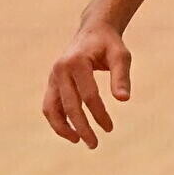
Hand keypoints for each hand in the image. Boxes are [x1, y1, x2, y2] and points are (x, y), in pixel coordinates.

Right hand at [43, 24, 131, 147]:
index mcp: (77, 62)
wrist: (93, 30)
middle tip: (94, 145)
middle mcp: (60, 69)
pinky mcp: (52, 82)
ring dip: (62, 128)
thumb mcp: (121, 56)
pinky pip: (50, 105)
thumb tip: (123, 100)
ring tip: (78, 141)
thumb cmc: (109, 44)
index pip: (89, 96)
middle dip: (82, 128)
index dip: (99, 115)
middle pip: (70, 106)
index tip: (110, 128)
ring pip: (51, 108)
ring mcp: (53, 76)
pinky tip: (71, 132)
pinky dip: (57, 120)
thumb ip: (122, 77)